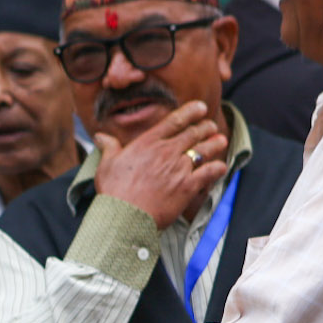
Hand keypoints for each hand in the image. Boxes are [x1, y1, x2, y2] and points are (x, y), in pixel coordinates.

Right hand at [92, 101, 229, 228]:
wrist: (126, 215)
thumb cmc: (114, 191)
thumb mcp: (107, 164)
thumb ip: (109, 147)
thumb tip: (100, 136)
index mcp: (148, 143)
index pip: (174, 121)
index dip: (190, 112)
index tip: (200, 107)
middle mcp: (167, 151)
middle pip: (193, 133)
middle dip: (205, 127)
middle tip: (211, 125)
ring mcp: (179, 168)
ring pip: (203, 150)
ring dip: (214, 143)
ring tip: (221, 140)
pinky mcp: (188, 187)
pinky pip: (209, 173)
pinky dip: (217, 168)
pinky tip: (221, 166)